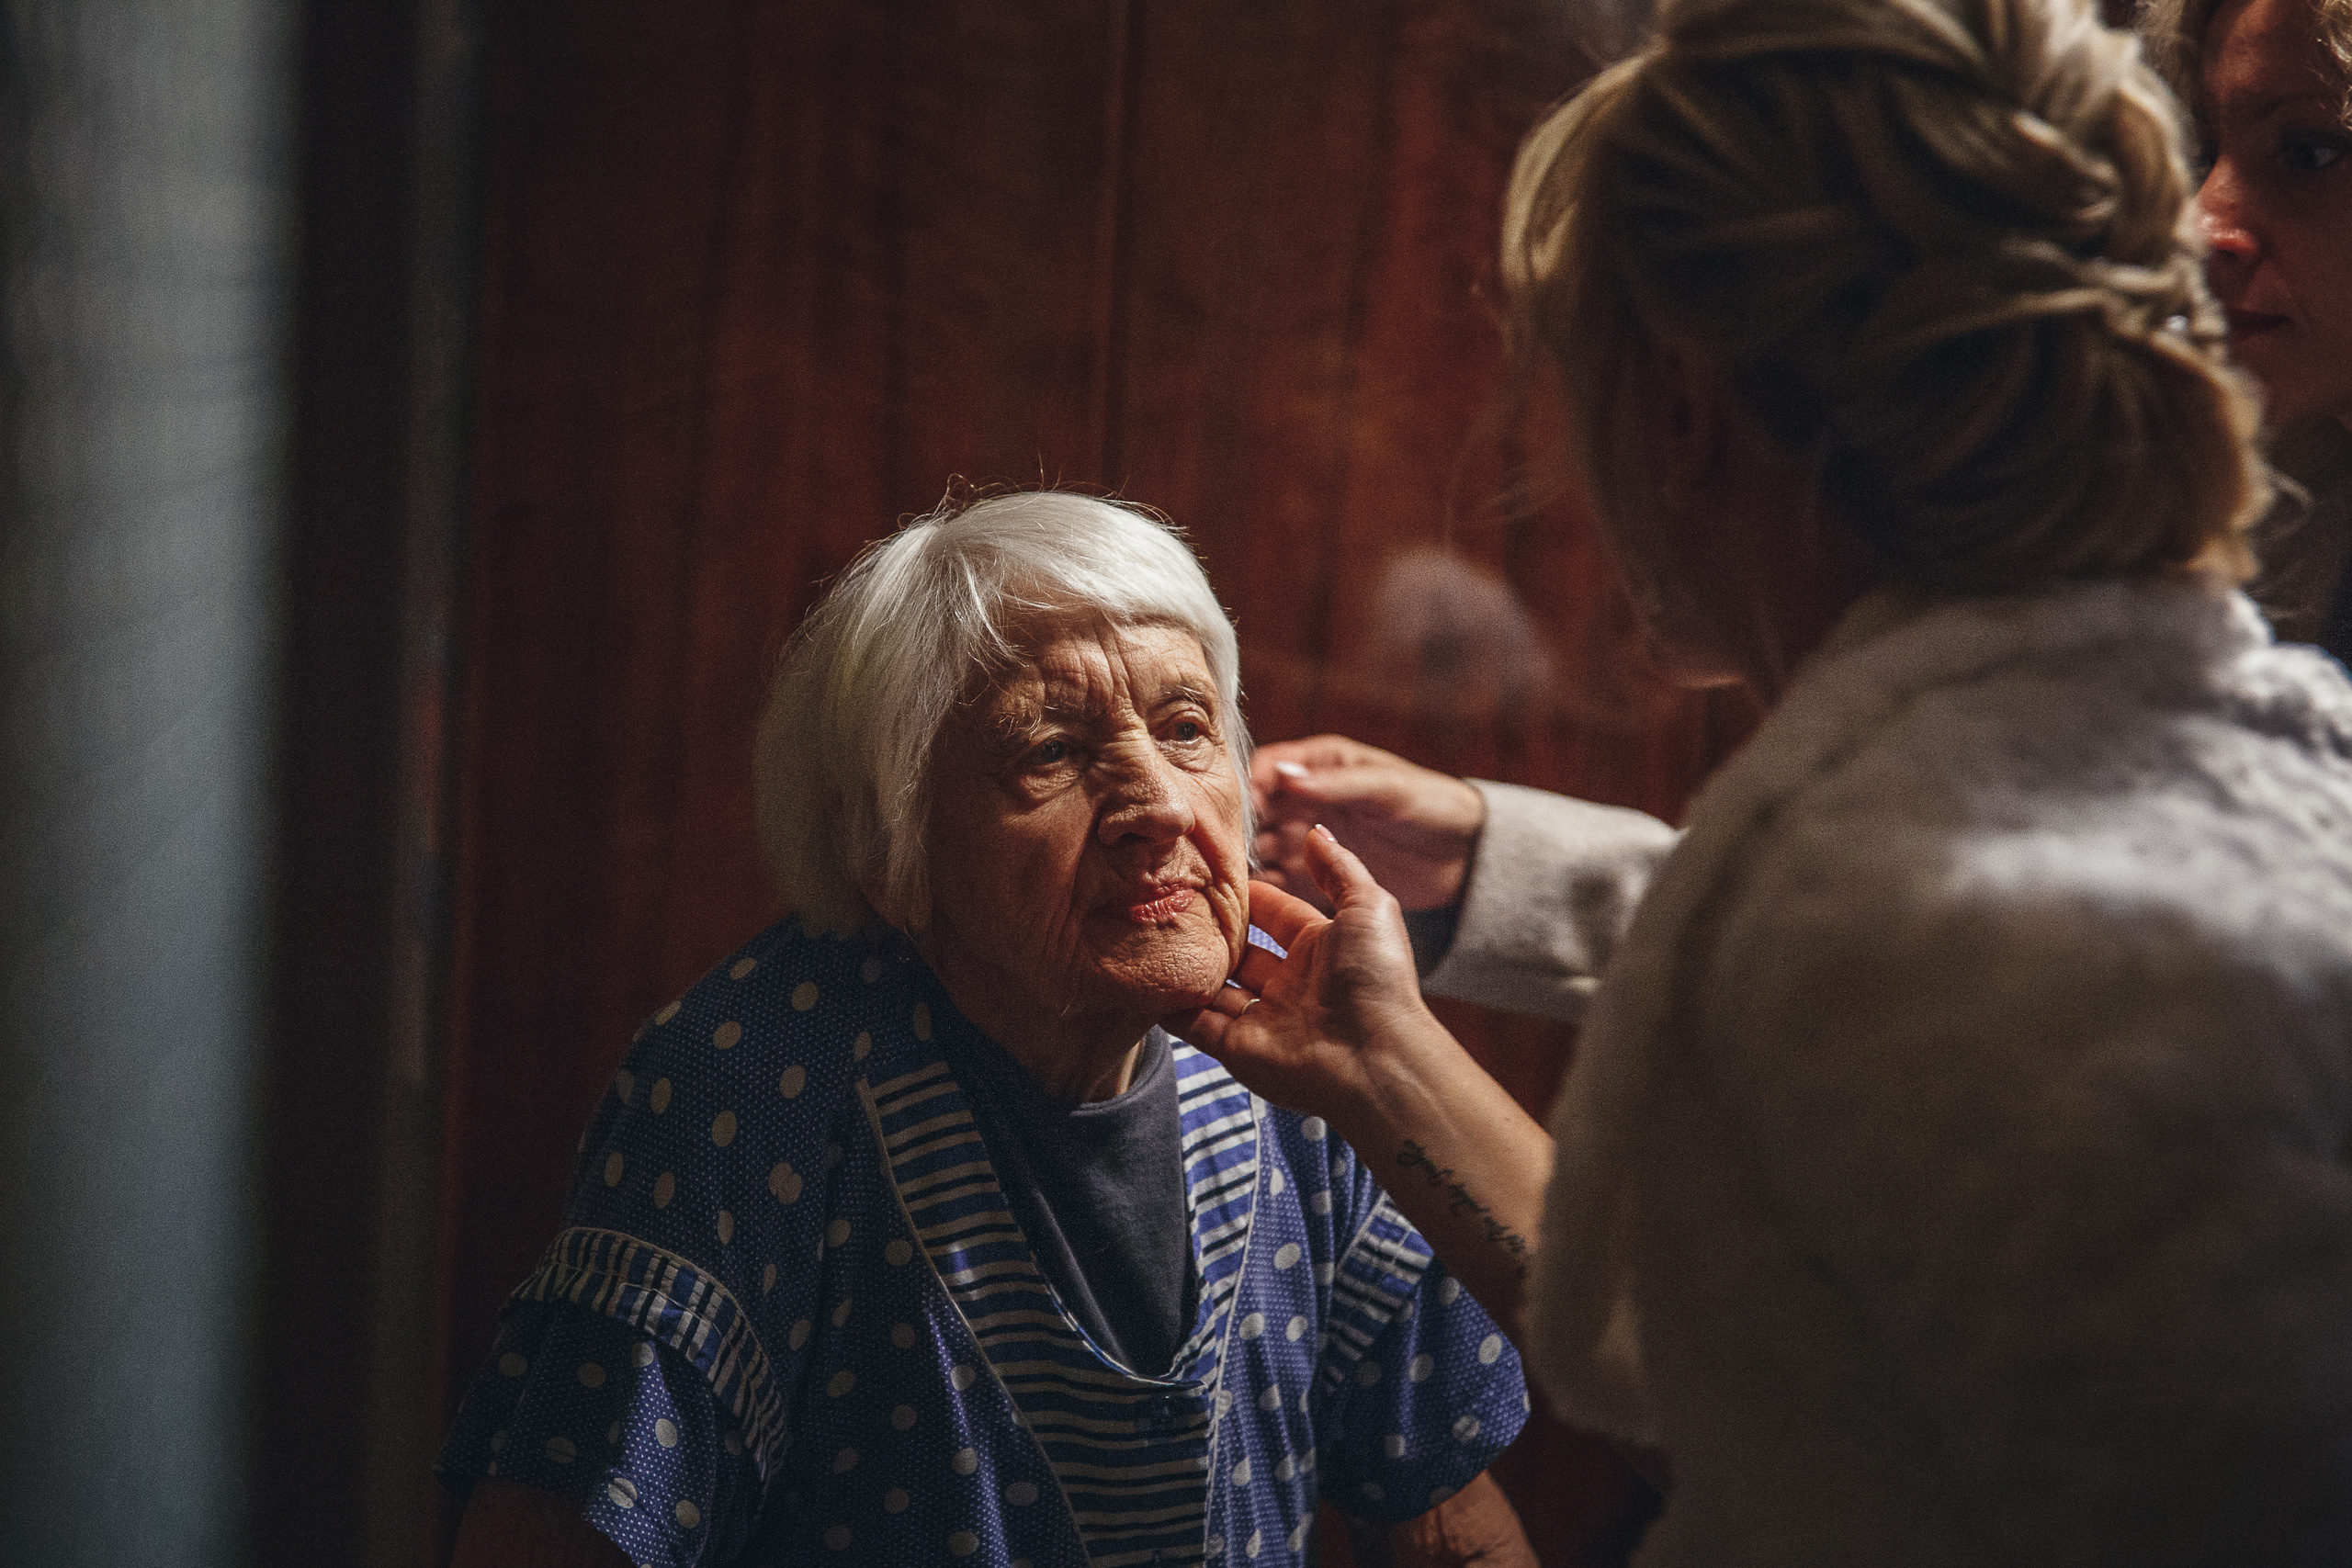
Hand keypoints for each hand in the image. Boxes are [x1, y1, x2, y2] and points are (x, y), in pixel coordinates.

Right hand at [1164, 826, 1440, 1117]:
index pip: (1274, 913)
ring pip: (1215, 987)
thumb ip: (1339, 869)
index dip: (1247, 896)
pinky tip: (1148, 979)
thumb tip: (1315, 832)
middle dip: (1213, 931)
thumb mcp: (1368, 908)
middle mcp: (1291, 983)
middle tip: (1172, 901)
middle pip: (1241, 951)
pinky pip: (1196, 1025)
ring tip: (1150, 935)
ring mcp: (1263, 1018)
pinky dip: (1172, 1007)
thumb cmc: (1376, 980)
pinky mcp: (1238, 1050)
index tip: (1211, 874)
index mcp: (1321, 948)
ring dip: (1189, 965)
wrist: (1374, 1060)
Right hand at [1250, 735, 1484, 911]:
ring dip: (1249, 860)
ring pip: (1262, 846)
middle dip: (1240, 828)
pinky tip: (1254, 900)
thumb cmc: (1433, 805)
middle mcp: (1308, 800)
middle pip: (1256, 810)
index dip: (1248, 786)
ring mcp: (1310, 838)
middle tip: (1227, 850)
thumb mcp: (1386, 789)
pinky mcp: (1318, 876)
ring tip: (1233, 877)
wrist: (1467, 854)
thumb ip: (1336, 784)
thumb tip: (1283, 776)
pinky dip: (1265, 889)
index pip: (1268, 769)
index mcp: (1322, 764)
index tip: (1237, 810)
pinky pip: (1281, 880)